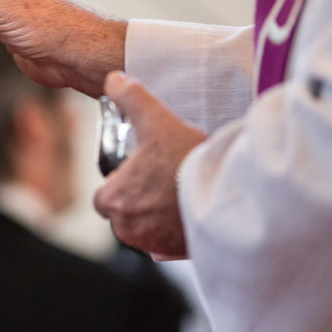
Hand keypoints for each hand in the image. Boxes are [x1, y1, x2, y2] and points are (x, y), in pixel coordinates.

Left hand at [93, 72, 206, 256]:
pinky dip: (173, 235)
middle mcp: (126, 228)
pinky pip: (166, 246)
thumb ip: (131, 96)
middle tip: (160, 182)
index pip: (103, 197)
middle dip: (137, 202)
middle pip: (123, 215)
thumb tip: (113, 78)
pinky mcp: (175, 253)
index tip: (138, 174)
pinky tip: (186, 217)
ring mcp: (151, 244)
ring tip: (176, 196)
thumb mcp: (156, 120)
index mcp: (112, 200)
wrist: (227, 192)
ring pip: (144, 231)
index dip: (120, 184)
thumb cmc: (186, 159)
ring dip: (154, 218)